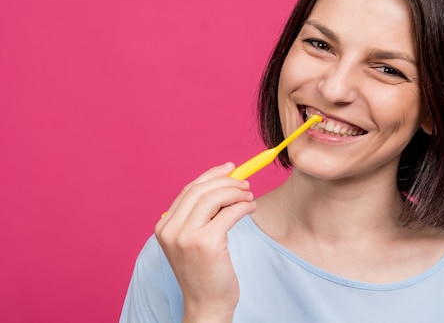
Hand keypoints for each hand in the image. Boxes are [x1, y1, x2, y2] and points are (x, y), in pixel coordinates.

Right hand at [155, 162, 256, 322]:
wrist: (206, 304)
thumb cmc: (205, 272)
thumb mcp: (194, 240)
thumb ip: (201, 215)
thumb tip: (223, 183)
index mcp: (164, 227)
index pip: (188, 190)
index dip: (211, 175)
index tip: (229, 168)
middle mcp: (170, 230)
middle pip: (200, 190)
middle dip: (226, 181)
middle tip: (245, 183)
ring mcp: (186, 237)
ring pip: (213, 198)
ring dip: (236, 192)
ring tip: (249, 196)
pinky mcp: (206, 243)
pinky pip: (228, 213)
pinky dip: (243, 206)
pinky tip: (250, 208)